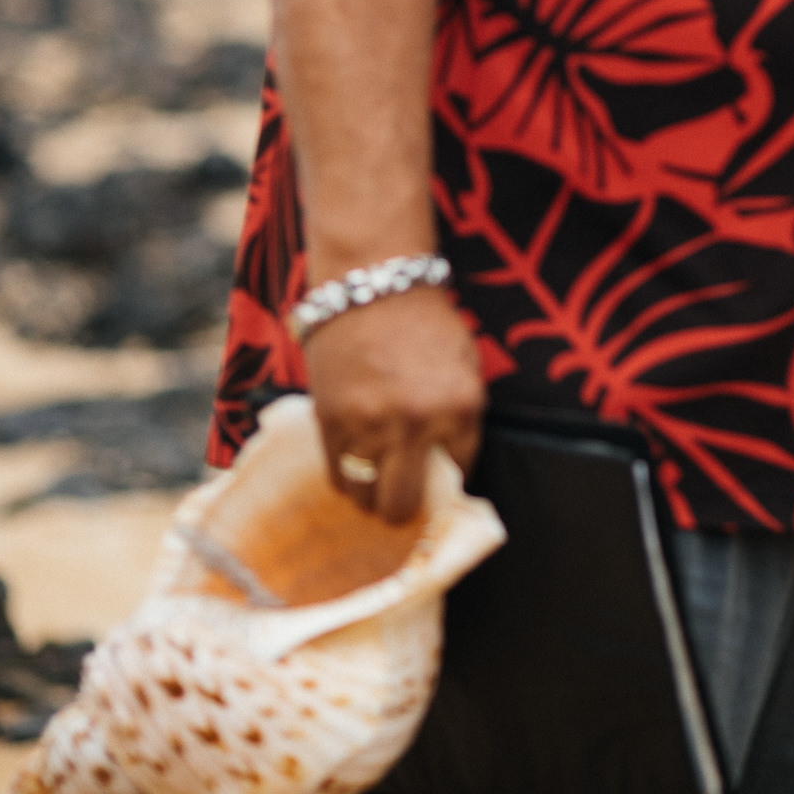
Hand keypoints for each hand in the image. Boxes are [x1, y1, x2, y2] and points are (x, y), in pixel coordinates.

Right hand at [305, 284, 483, 522]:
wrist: (374, 284)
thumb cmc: (425, 324)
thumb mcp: (464, 367)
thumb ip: (460, 418)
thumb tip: (448, 468)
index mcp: (460, 408)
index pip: (457, 474)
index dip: (446, 481)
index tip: (437, 481)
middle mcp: (415, 424)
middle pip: (401, 505)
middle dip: (403, 509)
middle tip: (401, 500)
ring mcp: (368, 425)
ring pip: (364, 496)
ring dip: (370, 493)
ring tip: (375, 480)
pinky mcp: (329, 421)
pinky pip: (336, 474)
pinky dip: (345, 476)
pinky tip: (355, 463)